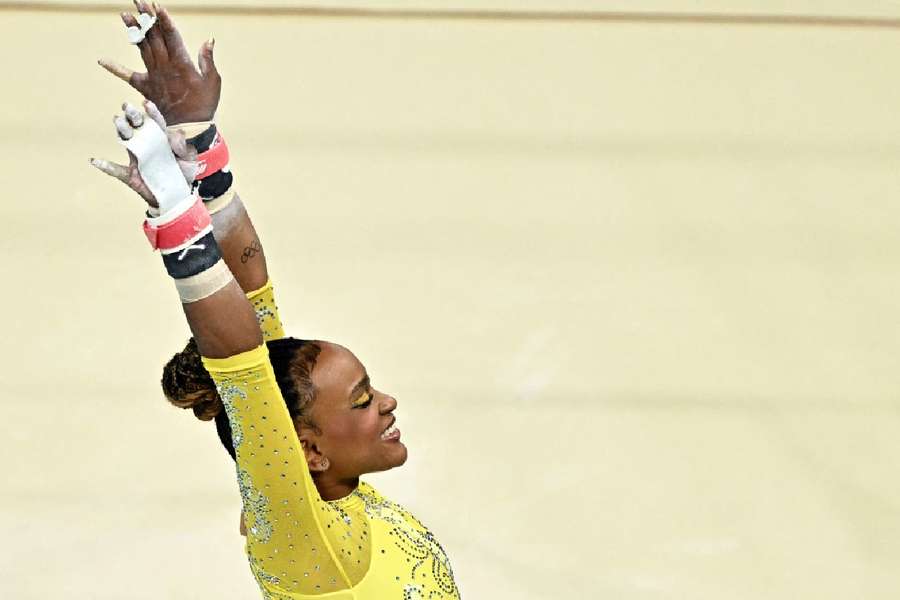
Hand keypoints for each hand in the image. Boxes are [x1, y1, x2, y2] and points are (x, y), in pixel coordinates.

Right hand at [91, 100, 196, 207]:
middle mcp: (147, 145)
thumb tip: (176, 134)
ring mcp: (137, 158)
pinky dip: (105, 166)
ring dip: (121, 130)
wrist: (177, 196)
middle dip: (133, 116)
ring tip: (117, 121)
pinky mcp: (131, 175)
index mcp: (162, 139)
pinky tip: (95, 161)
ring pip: (126, 141)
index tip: (146, 104)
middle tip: (128, 107)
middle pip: (138, 127)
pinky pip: (116, 170)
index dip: (152, 113)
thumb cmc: (183, 174)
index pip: (156, 123)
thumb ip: (184, 147)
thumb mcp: (190, 161)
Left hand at [99, 1, 220, 124]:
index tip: (157, 5)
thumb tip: (208, 39)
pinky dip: (115, 68)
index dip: (164, 20)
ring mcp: (153, 76)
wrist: (189, 128)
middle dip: (146, 17)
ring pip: (141, 48)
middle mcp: (164, 66)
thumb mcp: (213, 82)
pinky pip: (128, 76)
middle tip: (139, 1)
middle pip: (154, 37)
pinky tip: (102, 61)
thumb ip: (207, 60)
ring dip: (133, 31)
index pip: (171, 36)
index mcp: (182, 63)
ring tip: (124, 14)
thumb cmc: (204, 104)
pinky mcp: (145, 87)